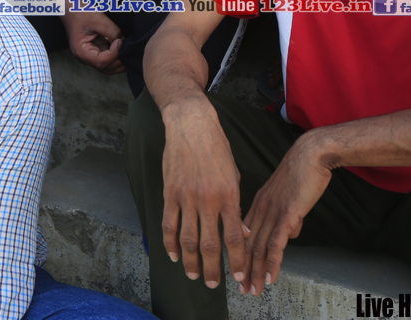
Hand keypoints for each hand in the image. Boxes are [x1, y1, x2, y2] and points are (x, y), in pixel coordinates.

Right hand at [62, 9, 123, 73]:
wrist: (72, 8)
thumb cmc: (81, 12)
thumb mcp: (98, 20)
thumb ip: (112, 32)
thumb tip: (123, 42)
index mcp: (81, 51)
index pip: (101, 61)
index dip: (114, 54)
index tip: (119, 41)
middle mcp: (84, 57)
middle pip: (105, 68)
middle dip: (118, 61)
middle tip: (127, 48)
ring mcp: (89, 55)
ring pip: (107, 66)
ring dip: (118, 61)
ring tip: (126, 49)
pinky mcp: (94, 50)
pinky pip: (107, 59)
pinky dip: (116, 56)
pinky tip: (122, 48)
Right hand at [161, 95, 249, 290]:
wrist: (192, 125)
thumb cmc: (216, 148)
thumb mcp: (234, 174)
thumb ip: (235, 205)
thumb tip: (240, 232)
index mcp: (229, 195)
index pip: (235, 237)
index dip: (238, 260)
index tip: (240, 276)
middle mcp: (208, 199)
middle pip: (211, 244)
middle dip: (213, 269)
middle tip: (213, 285)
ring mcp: (187, 197)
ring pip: (188, 239)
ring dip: (191, 261)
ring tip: (194, 275)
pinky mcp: (170, 193)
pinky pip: (169, 224)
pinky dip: (170, 244)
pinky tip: (174, 255)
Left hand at [242, 132, 331, 295]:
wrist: (311, 154)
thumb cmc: (303, 170)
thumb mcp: (290, 195)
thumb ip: (287, 214)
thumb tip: (291, 232)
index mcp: (258, 202)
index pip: (243, 234)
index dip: (240, 255)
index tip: (238, 271)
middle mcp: (261, 208)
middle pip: (248, 245)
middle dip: (244, 270)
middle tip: (242, 290)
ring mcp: (272, 212)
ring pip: (259, 248)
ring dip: (255, 272)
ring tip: (254, 290)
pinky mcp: (287, 214)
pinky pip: (275, 244)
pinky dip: (271, 263)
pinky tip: (269, 277)